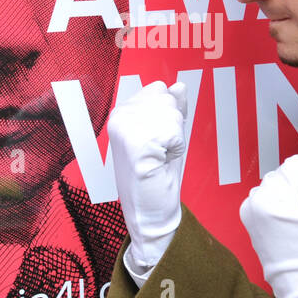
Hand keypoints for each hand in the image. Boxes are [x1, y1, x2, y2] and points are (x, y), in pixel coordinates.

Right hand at [108, 80, 188, 275]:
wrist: (151, 211)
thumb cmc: (157, 175)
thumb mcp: (167, 134)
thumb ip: (172, 108)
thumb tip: (178, 85)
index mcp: (121, 112)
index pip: (160, 89)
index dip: (169, 114)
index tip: (157, 139)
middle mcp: (118, 116)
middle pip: (168, 98)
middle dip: (173, 125)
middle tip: (158, 151)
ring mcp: (125, 128)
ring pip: (172, 113)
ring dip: (175, 138)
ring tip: (158, 158)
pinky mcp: (136, 143)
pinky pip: (174, 131)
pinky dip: (176, 148)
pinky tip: (160, 163)